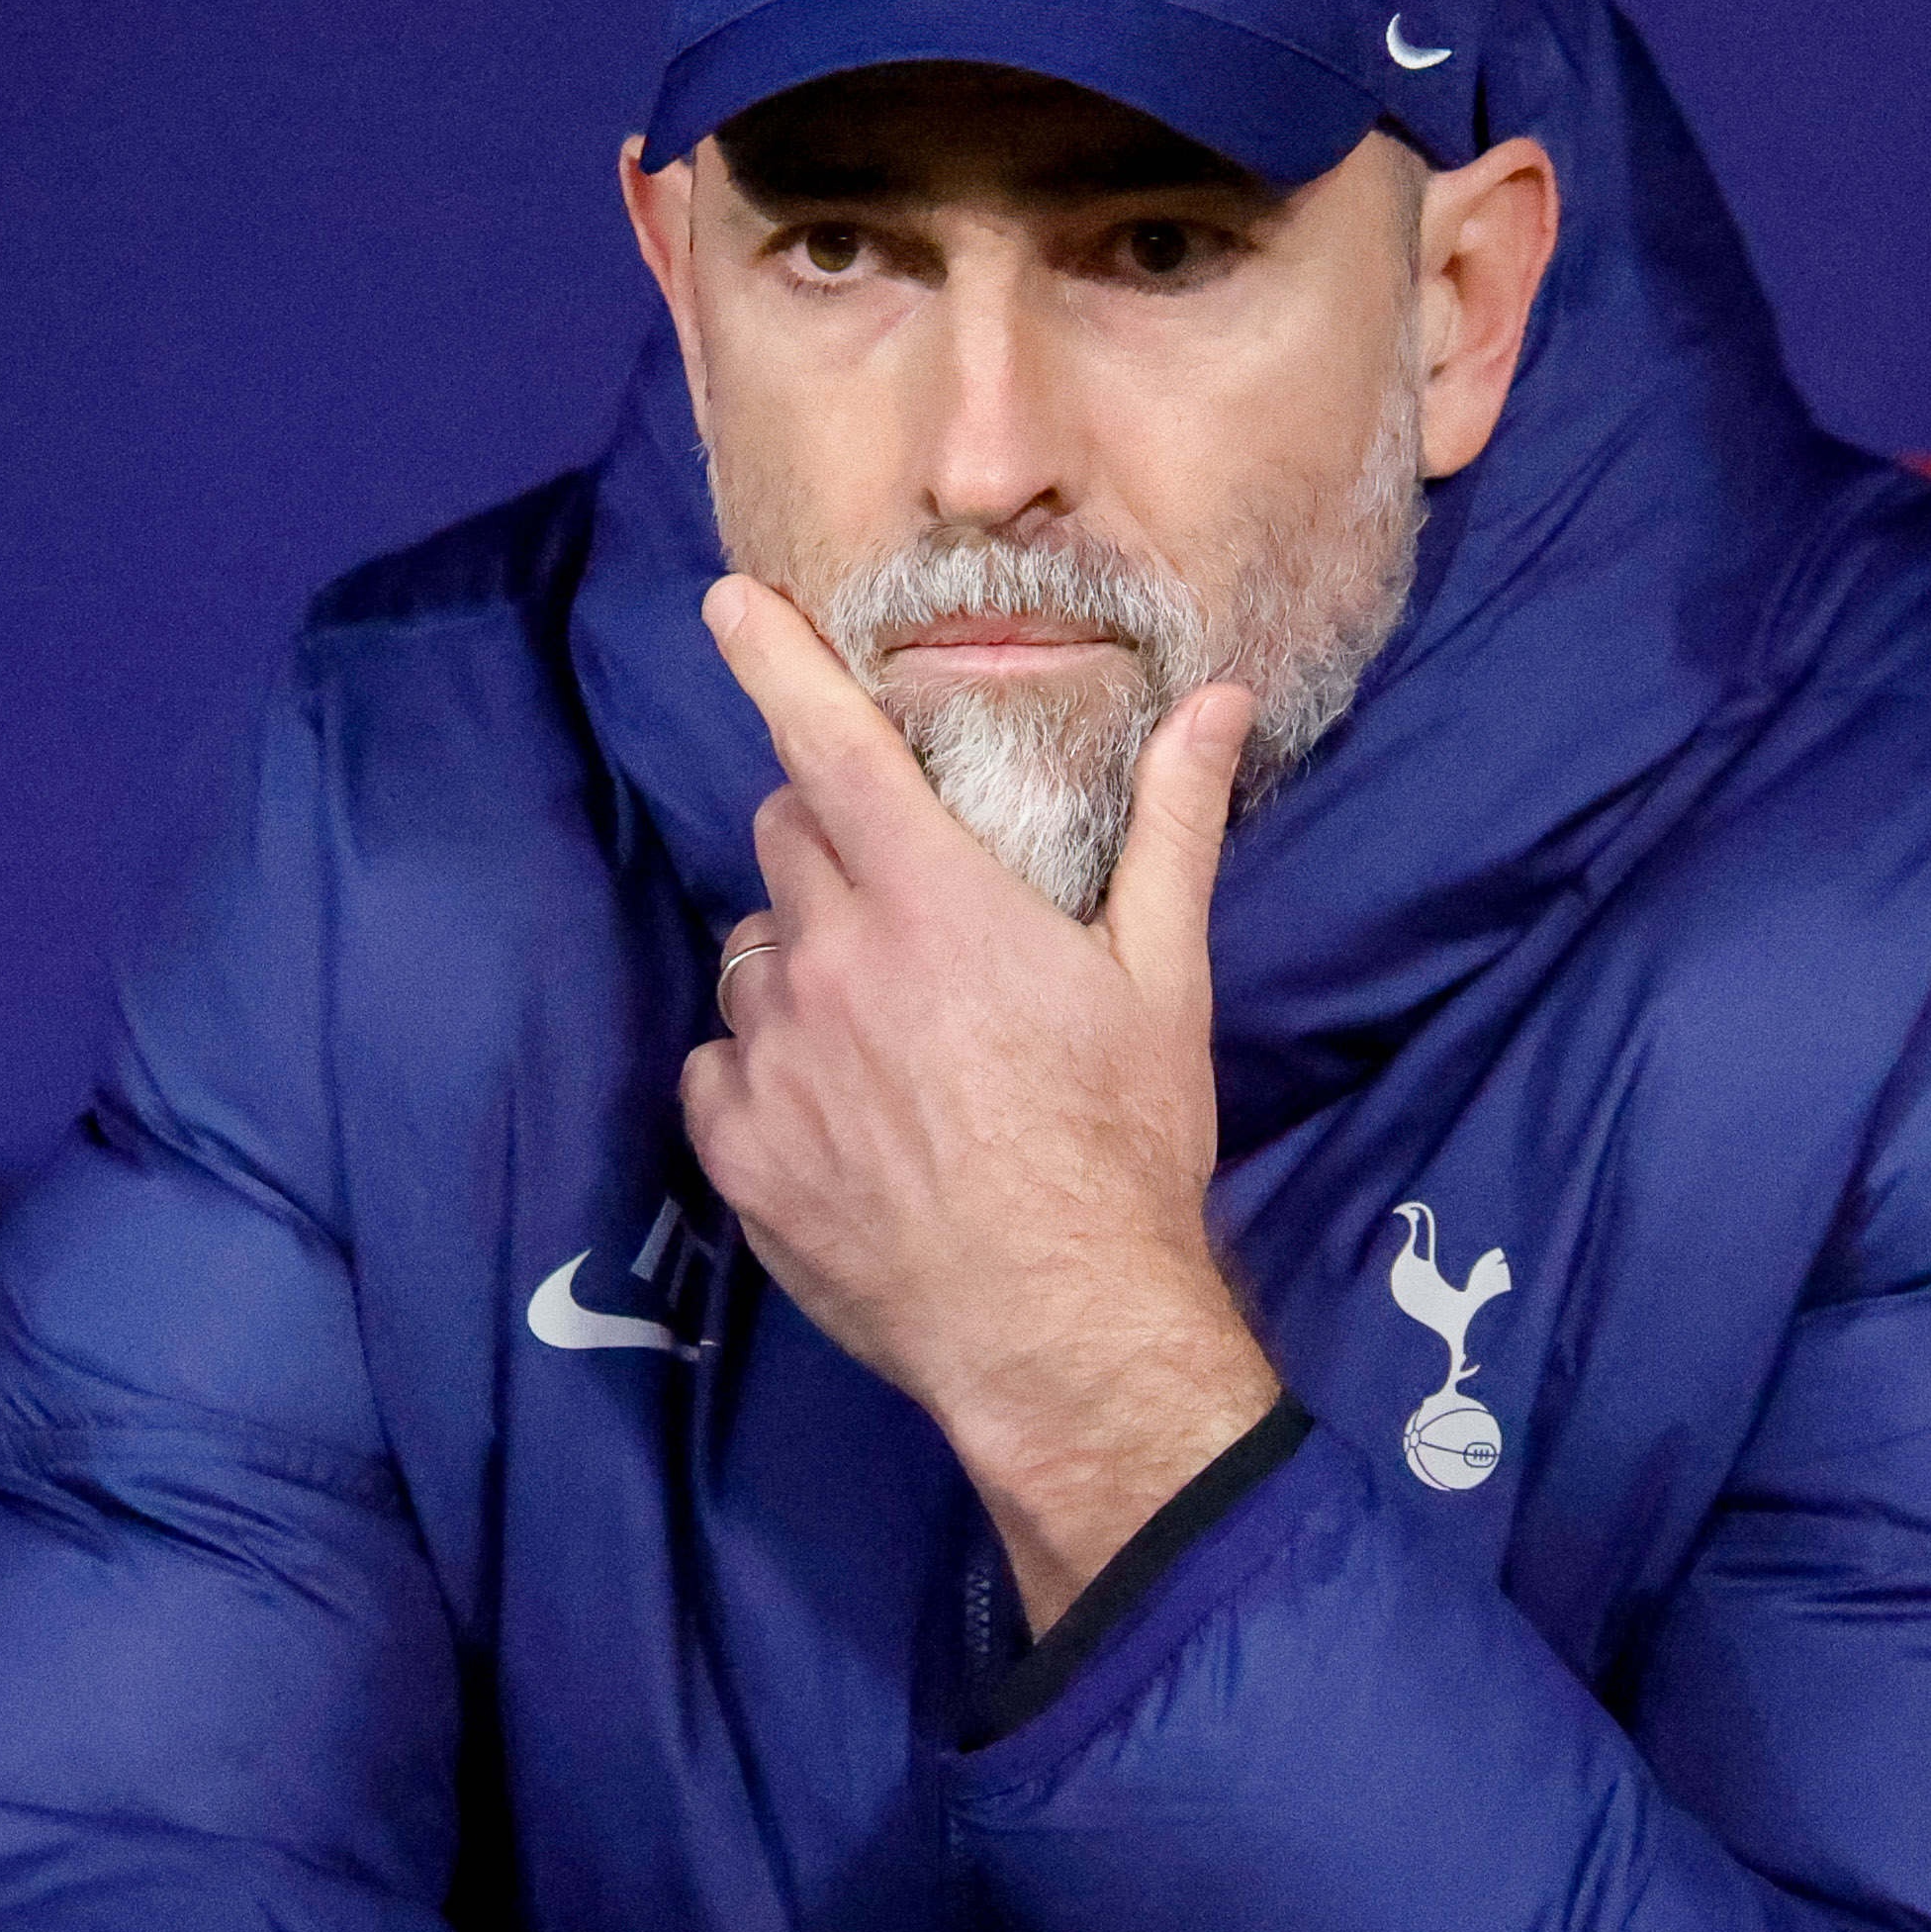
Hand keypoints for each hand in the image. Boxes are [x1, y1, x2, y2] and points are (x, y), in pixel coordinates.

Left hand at [681, 577, 1282, 1624]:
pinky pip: (721, 1064)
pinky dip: (764, 1069)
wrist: (1060, 1330)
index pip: (831, 744)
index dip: (774, 659)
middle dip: (833, 841)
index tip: (728, 602)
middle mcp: (832, 962)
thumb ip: (1171, 829)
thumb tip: (1208, 705)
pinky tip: (839, 1113)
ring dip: (799, 961)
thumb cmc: (1122, 1151)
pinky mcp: (738, 1149)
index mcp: (934, 903)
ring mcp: (772, 1059)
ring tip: (882, 1032)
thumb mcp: (1165, 983)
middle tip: (908, 907)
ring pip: (751, 953)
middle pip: (786, 836)